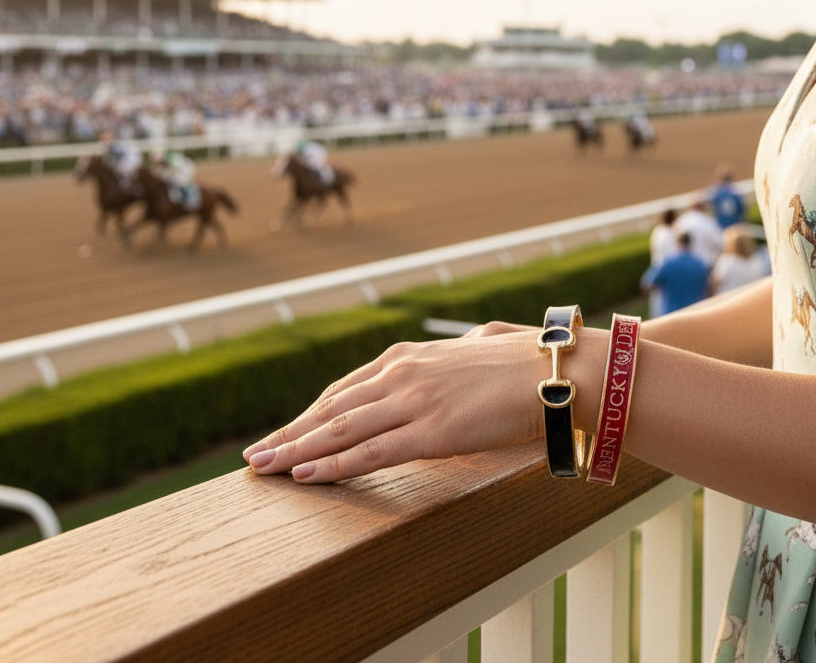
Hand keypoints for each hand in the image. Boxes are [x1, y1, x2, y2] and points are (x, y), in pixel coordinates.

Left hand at [243, 323, 547, 482]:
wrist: (560, 373)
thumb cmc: (530, 362)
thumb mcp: (486, 344)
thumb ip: (468, 346)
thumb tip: (477, 339)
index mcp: (411, 356)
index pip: (346, 388)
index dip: (311, 413)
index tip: (287, 431)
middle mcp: (403, 373)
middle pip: (331, 408)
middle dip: (291, 433)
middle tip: (255, 455)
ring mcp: (414, 401)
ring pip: (339, 429)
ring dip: (296, 450)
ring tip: (263, 468)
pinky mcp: (430, 431)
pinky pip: (370, 451)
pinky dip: (331, 465)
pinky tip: (305, 475)